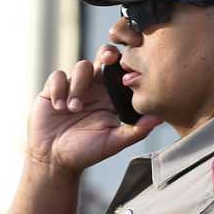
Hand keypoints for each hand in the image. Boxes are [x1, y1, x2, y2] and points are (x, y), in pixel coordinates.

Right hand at [26, 47, 162, 173]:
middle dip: (107, 54)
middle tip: (109, 58)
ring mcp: (74, 87)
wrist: (54, 159)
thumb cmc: (86, 151)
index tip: (130, 65)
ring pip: (81, 66)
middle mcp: (95, 88)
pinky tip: (59, 106)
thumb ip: (137, 130)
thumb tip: (160, 118)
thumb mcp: (114, 141)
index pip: (123, 73)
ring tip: (74, 108)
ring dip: (79, 85)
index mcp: (112, 97)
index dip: (127, 64)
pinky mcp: (53, 89)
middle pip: (103, 58)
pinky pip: (57, 76)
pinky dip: (59, 89)